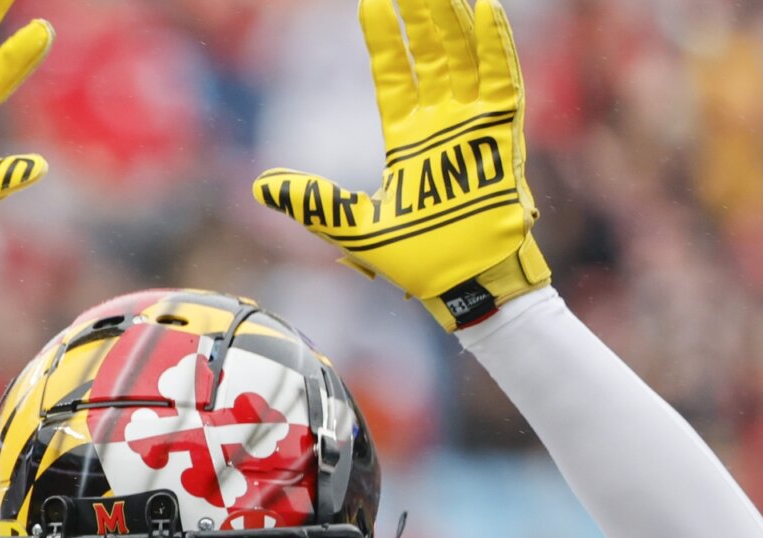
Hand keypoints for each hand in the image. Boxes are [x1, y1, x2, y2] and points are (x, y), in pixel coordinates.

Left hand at [250, 0, 549, 329]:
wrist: (462, 285)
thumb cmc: (417, 262)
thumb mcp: (353, 226)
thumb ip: (312, 202)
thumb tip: (260, 186)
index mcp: (409, 141)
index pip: (396, 76)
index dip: (386, 41)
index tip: (371, 3)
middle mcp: (443, 126)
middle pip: (433, 55)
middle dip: (421, 16)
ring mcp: (474, 127)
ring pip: (466, 57)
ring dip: (455, 19)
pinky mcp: (501, 136)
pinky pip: (502, 81)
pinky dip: (496, 47)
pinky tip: (486, 10)